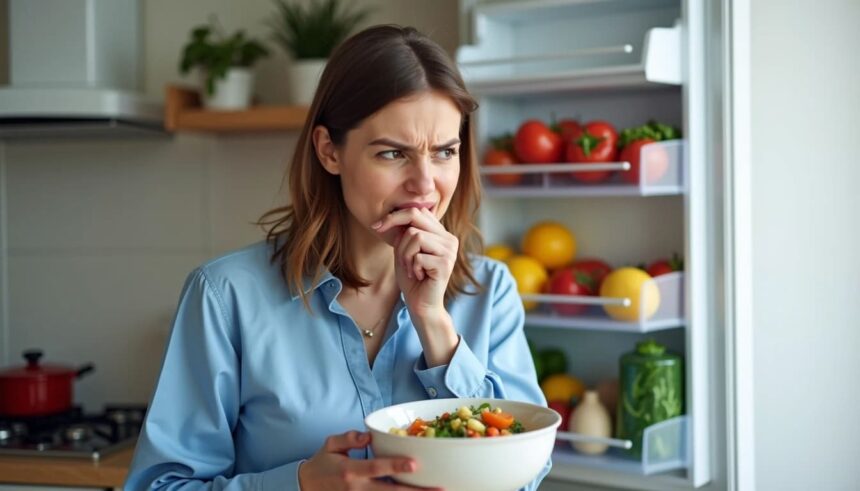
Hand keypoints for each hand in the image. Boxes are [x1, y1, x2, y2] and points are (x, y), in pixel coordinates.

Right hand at [299, 430, 437, 489]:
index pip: (376, 467)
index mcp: (351, 471)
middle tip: (439, 489)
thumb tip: (367, 436)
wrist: (305, 488)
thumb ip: (349, 439)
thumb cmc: (322, 464)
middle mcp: (358, 489)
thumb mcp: (330, 445)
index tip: (415, 464)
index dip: (396, 466)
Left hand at [373, 207, 457, 318]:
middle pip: (415, 217)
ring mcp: (450, 250)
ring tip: (410, 269)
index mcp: (441, 233)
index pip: (418, 210)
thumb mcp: (403, 251)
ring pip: (415, 236)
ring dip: (405, 255)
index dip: (395, 216)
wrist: (422, 305)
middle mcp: (449, 239)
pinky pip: (418, 256)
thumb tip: (397, 217)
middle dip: (398, 235)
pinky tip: (418, 276)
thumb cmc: (413, 279)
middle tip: (396, 256)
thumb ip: (403, 234)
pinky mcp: (445, 264)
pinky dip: (412, 267)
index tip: (377, 227)